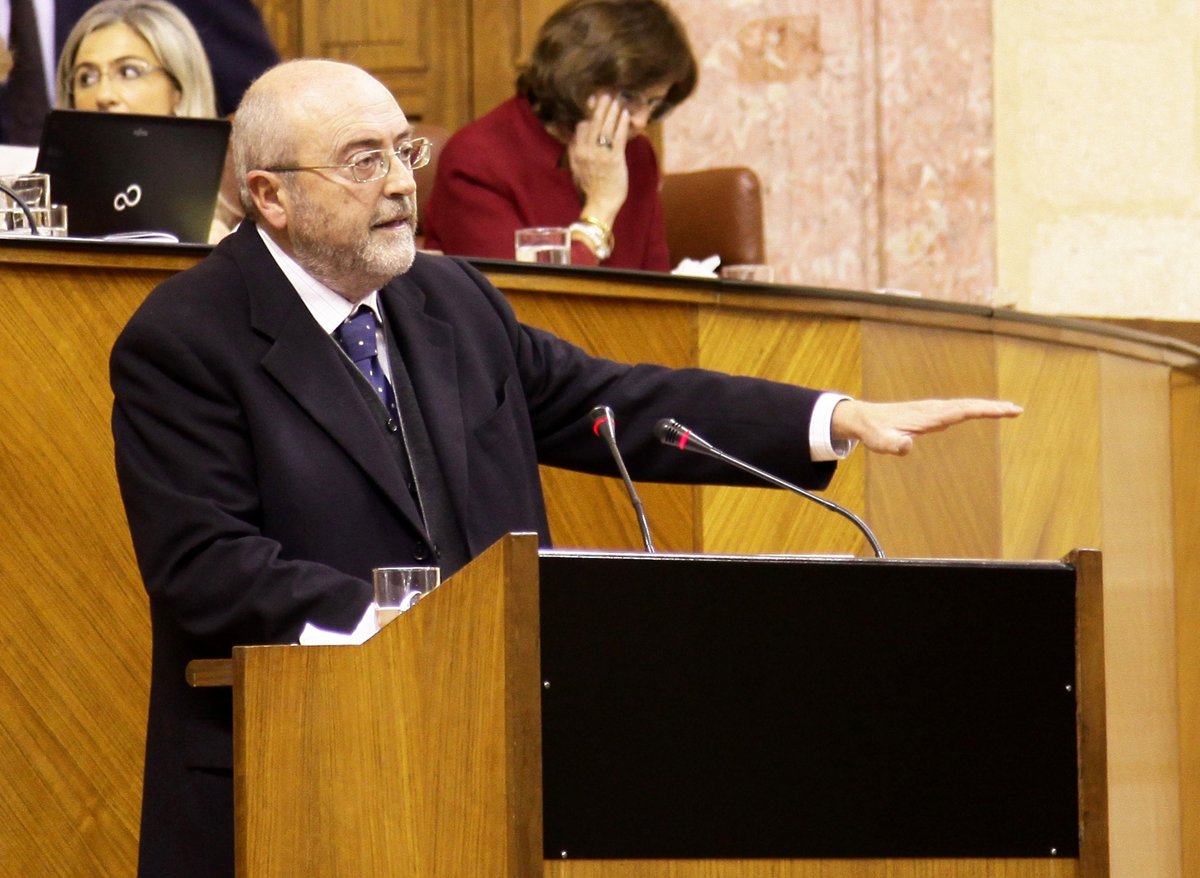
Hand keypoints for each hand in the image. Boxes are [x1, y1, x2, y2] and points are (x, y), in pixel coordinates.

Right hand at [567, 92, 630, 226]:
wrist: (599, 205)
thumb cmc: (589, 191)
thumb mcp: (576, 170)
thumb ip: (575, 154)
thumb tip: (576, 142)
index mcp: (576, 153)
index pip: (581, 128)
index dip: (589, 118)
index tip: (594, 109)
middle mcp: (586, 151)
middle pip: (593, 123)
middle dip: (600, 108)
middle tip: (606, 95)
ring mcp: (600, 154)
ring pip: (605, 127)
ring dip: (611, 112)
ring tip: (616, 101)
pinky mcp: (614, 159)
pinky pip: (617, 136)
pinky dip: (621, 123)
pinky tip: (625, 114)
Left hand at [831, 398, 1022, 455]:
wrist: (864, 418)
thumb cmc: (873, 431)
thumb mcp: (879, 442)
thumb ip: (892, 445)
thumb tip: (906, 446)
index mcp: (927, 415)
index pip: (961, 410)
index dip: (983, 410)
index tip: (1005, 410)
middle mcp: (933, 409)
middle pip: (968, 405)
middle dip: (993, 407)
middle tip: (1017, 409)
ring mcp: (933, 410)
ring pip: (965, 406)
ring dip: (987, 407)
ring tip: (1010, 410)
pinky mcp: (932, 414)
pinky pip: (959, 410)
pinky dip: (975, 409)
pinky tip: (985, 412)